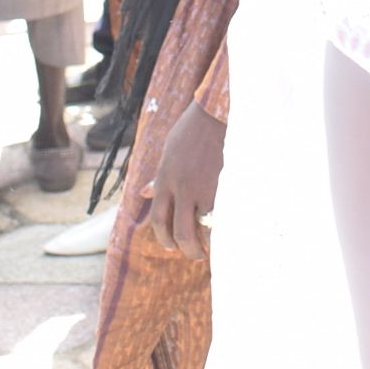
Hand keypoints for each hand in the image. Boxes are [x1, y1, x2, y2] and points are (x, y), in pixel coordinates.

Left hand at [138, 102, 227, 258]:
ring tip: (209, 251)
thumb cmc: (191, 129)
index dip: (164, 238)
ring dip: (203, 246)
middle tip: (192, 254)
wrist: (215, 114)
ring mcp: (201, 189)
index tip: (171, 246)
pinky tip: (224, 237)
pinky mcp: (221, 187)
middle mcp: (180, 188)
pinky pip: (219, 218)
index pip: (158, 219)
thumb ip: (159, 176)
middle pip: (178, 231)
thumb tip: (144, 192)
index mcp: (164, 179)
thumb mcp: (168, 151)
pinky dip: (220, 232)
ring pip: (198, 230)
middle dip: (184, 248)